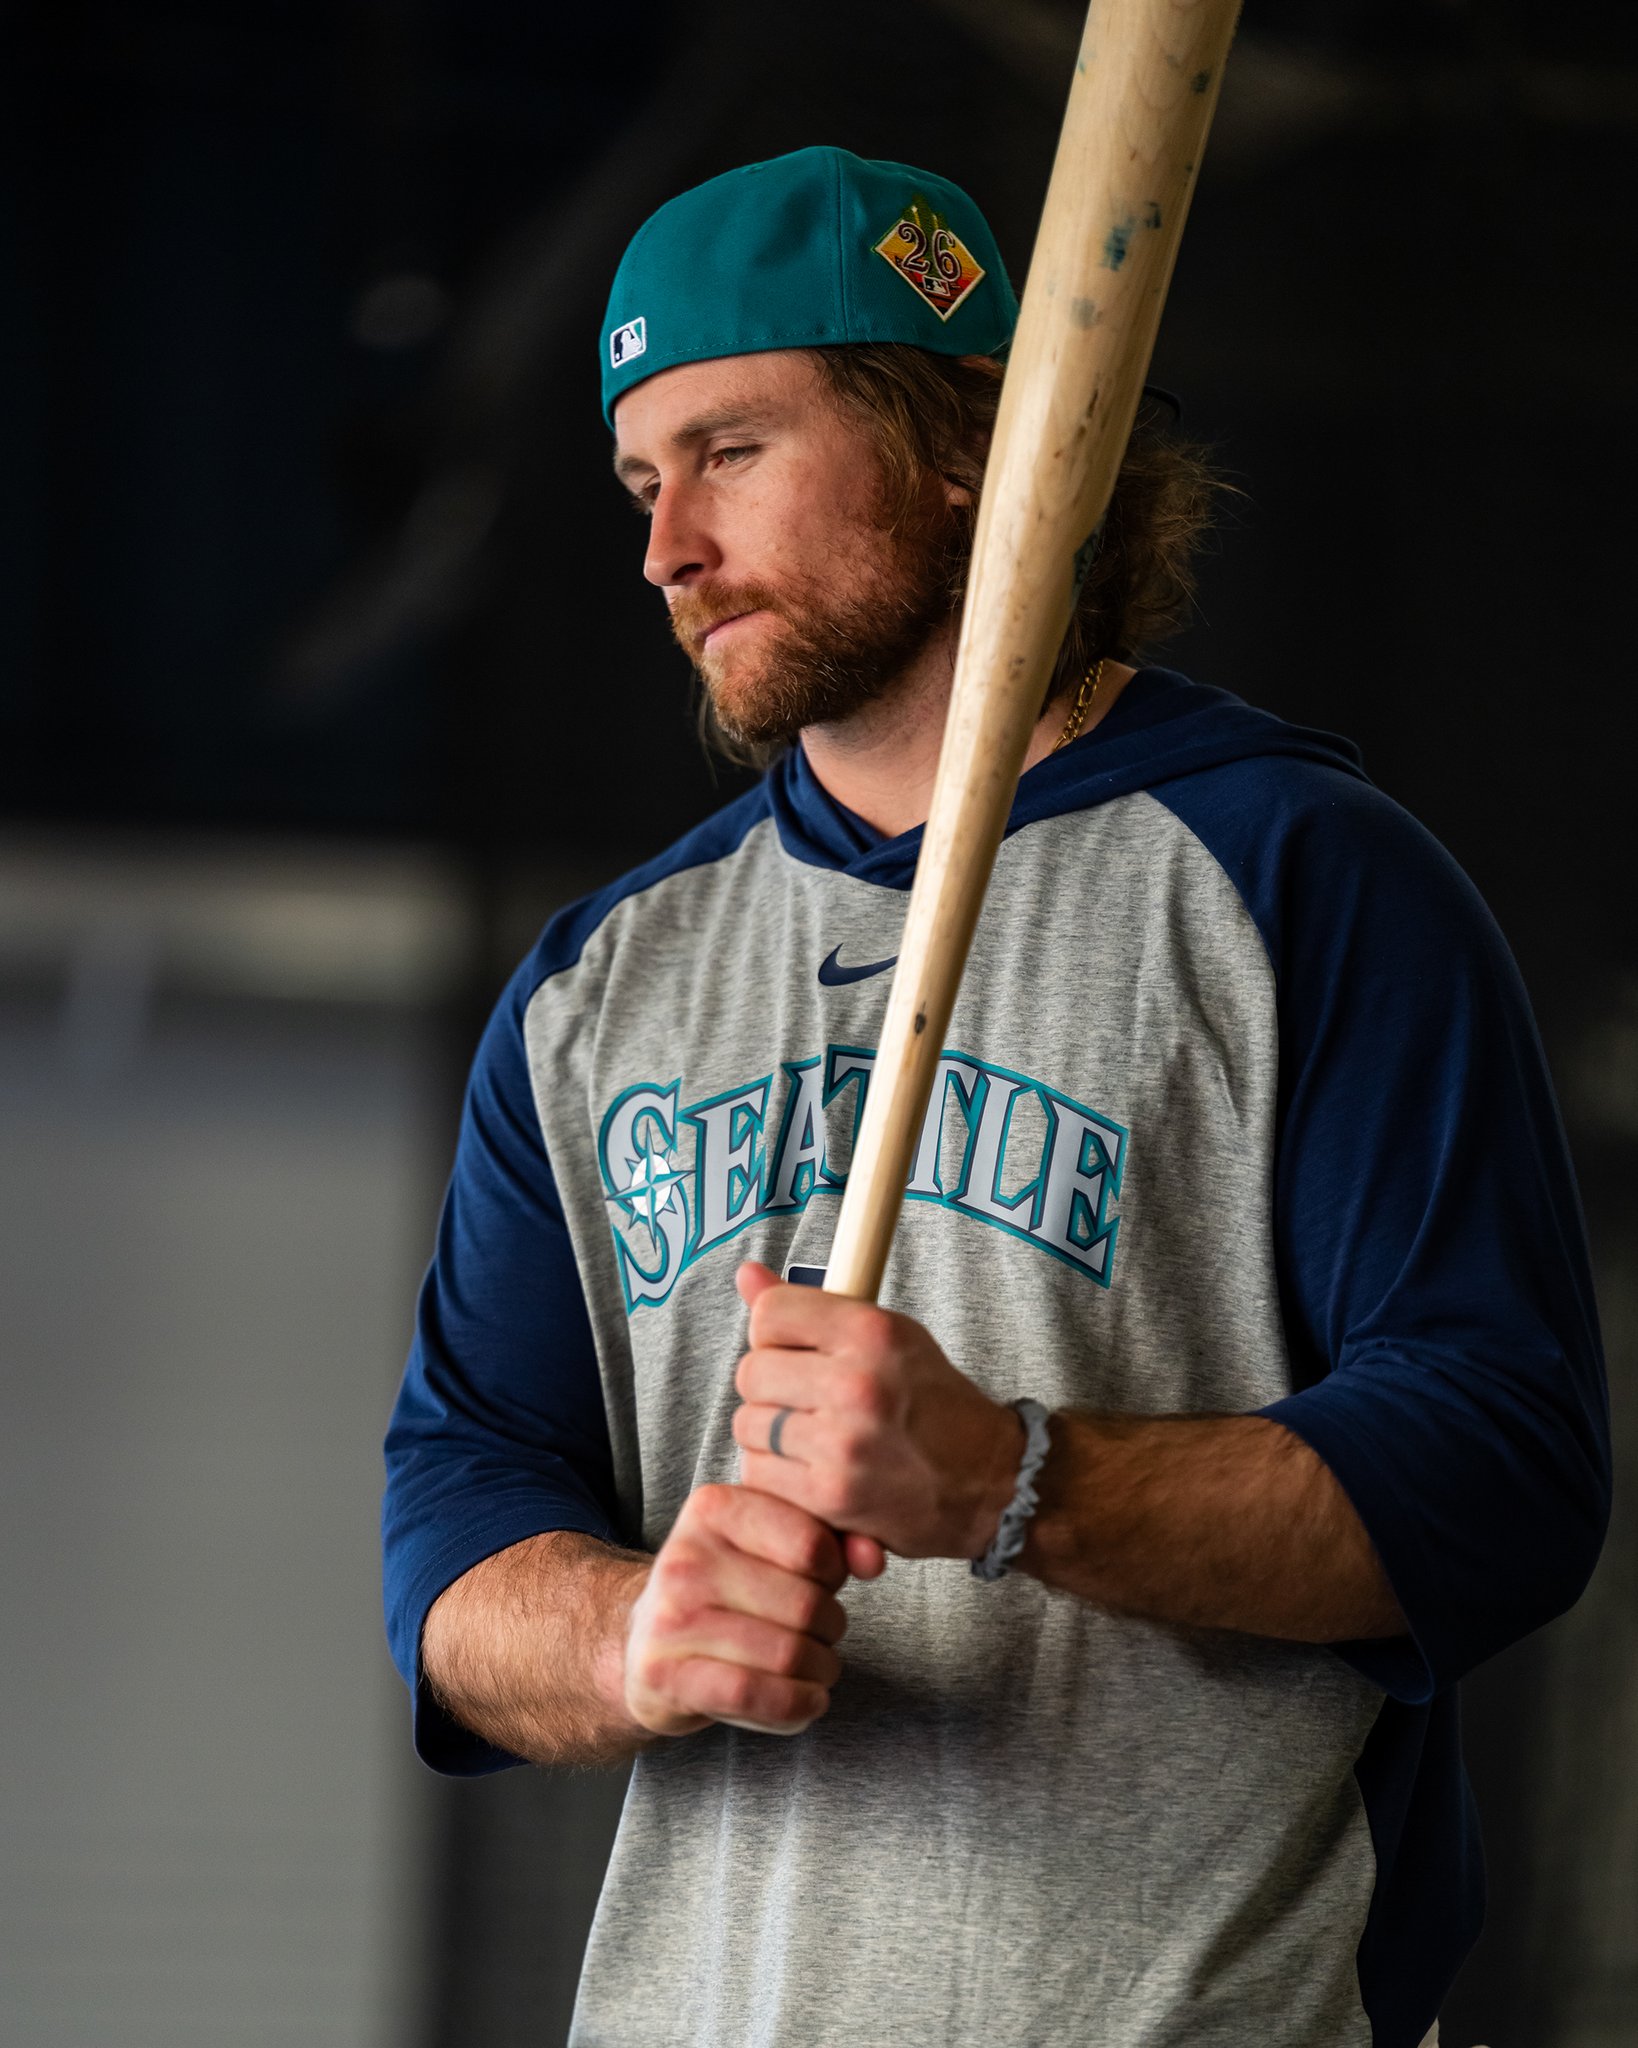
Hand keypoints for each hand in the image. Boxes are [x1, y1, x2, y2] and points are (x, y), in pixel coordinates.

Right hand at [622, 1482, 879, 1738]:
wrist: (644, 1643)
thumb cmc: (727, 1589)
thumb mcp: (772, 1547)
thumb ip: (833, 1540)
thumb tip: (874, 1559)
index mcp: (713, 1507)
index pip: (812, 1543)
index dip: (836, 1573)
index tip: (825, 1584)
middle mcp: (684, 1555)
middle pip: (805, 1605)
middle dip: (832, 1630)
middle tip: (825, 1636)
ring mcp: (669, 1617)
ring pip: (786, 1655)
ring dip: (821, 1673)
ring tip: (818, 1669)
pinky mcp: (664, 1674)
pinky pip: (753, 1695)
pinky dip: (796, 1707)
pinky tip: (807, 1701)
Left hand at [731, 1262, 1024, 1560]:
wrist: (990, 1480)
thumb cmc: (933, 1401)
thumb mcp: (887, 1336)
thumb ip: (810, 1308)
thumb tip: (745, 1275)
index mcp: (872, 1331)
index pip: (769, 1314)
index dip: (773, 1334)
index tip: (795, 1351)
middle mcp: (857, 1382)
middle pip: (751, 1372)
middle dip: (770, 1388)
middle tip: (807, 1401)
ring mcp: (843, 1442)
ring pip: (748, 1425)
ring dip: (770, 1435)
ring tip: (812, 1438)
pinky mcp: (832, 1495)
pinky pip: (759, 1474)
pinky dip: (776, 1477)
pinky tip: (811, 1472)